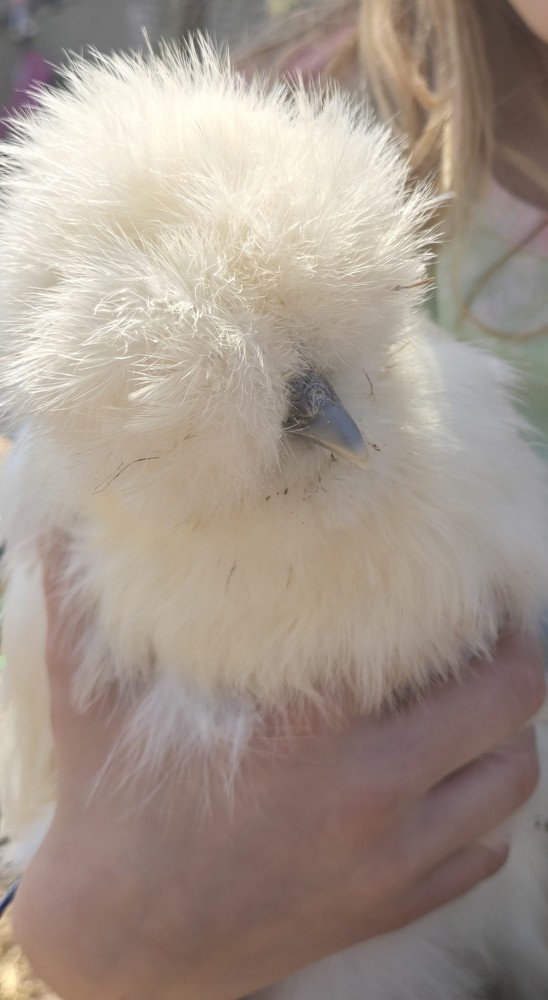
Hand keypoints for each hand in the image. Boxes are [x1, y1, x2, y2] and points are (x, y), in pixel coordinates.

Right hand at [12, 555, 544, 999]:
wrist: (120, 949)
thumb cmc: (113, 813)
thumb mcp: (92, 702)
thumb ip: (86, 609)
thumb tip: (64, 525)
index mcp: (309, 730)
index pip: (436, 645)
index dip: (467, 603)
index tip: (467, 579)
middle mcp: (368, 793)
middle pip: (506, 706)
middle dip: (516, 656)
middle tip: (496, 632)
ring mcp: (388, 861)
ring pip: (510, 783)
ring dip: (508, 737)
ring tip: (482, 707)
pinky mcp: (388, 909)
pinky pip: (481, 856)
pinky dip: (484, 817)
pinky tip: (453, 790)